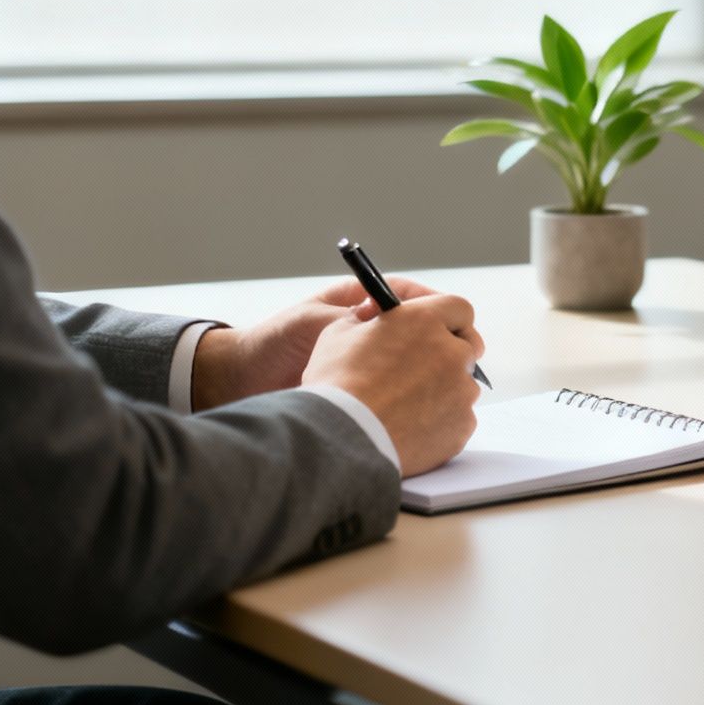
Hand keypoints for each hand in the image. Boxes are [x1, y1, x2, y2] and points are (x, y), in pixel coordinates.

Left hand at [191, 276, 438, 410]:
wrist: (242, 381)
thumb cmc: (274, 342)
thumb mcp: (314, 323)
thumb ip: (349, 321)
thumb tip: (386, 319)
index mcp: (360, 304)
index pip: (412, 298)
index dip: (437, 308)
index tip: (454, 322)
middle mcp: (372, 331)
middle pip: (425, 331)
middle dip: (446, 343)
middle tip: (461, 357)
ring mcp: (372, 361)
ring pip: (418, 363)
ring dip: (435, 372)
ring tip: (447, 382)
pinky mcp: (367, 390)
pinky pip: (402, 391)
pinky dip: (418, 397)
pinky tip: (425, 405)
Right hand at [302, 292, 485, 475]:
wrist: (341, 438)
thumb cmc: (336, 384)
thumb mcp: (339, 333)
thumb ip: (368, 320)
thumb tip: (372, 315)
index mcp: (426, 321)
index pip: (458, 308)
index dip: (448, 320)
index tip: (437, 330)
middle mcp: (452, 352)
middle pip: (465, 348)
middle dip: (447, 356)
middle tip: (418, 372)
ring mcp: (462, 391)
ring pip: (462, 386)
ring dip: (443, 392)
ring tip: (405, 408)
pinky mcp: (462, 425)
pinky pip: (459, 419)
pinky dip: (441, 422)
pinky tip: (411, 429)